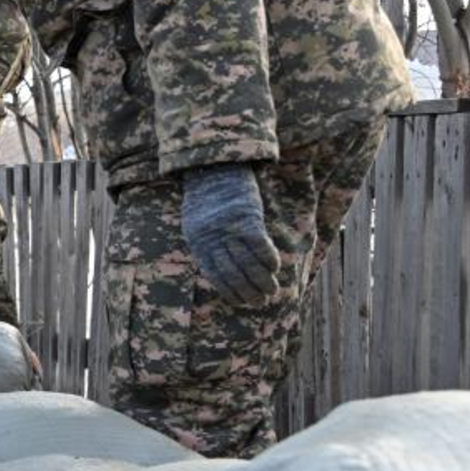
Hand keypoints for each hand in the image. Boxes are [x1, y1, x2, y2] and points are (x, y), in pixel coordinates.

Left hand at [181, 163, 279, 303]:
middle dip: (248, 292)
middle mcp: (212, 239)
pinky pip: (260, 246)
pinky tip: (275, 268)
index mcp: (198, 243)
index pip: (215, 277)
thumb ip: (205, 245)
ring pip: (248, 264)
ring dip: (262, 281)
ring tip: (271, 290)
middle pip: (233, 274)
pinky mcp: (247, 218)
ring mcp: (229, 229)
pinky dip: (269, 260)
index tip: (242, 302)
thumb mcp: (195, 223)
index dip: (230, 292)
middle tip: (261, 301)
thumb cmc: (206, 197)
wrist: (213, 168)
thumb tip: (218, 270)